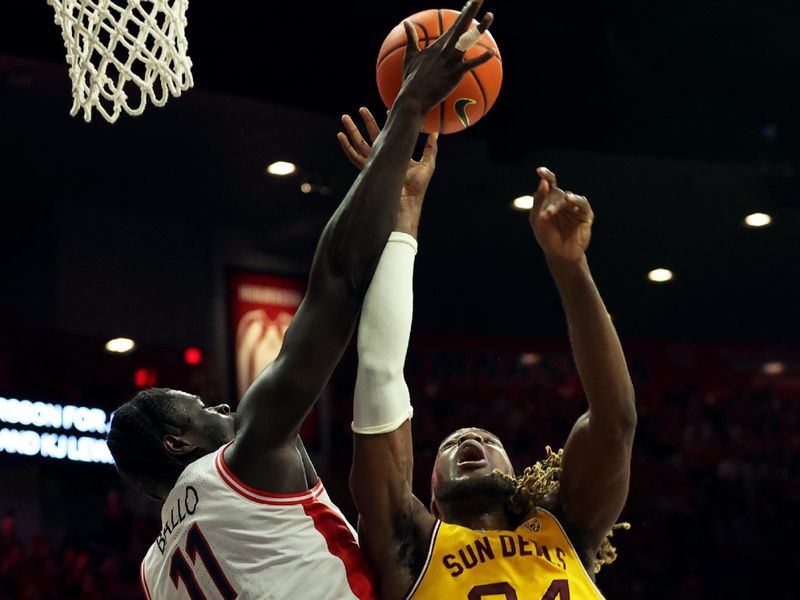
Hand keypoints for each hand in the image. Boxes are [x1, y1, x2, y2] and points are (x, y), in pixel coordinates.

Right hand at [338, 107, 437, 236]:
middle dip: (367, 123)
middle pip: (372, 137)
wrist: (406, 203)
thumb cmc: (418, 187)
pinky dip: (346, 147)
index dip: (388, 124)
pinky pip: (354, 157)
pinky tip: (340, 136)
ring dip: (352, 130)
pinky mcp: (368, 171)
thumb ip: (430, 148)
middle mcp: (383, 159)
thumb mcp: (428, 164)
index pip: (390, 136)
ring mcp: (374, 165)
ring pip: (360, 144)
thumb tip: (435, 133)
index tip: (387, 110)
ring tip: (345, 117)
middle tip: (361, 109)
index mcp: (396, 156)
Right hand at [398, 0, 494, 113]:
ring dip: (479, 28)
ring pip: (468, 40)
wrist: (413, 98)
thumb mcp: (409, 57)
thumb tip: (406, 23)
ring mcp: (451, 60)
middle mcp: (446, 49)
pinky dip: (482, 59)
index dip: (464, 13)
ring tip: (490, 15)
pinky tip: (492, 52)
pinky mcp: (455, 73)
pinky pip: (471, 65)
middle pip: (461, 25)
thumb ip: (411, 38)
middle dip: (471, 10)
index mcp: (438, 45)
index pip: (454, 25)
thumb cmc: (411, 81)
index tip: (472, 3)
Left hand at [529, 167, 593, 262]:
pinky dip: (575, 200)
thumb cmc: (547, 237)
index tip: (540, 170)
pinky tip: (569, 200)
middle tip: (544, 215)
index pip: (549, 184)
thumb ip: (539, 201)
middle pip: (557, 193)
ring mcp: (575, 207)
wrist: (559, 255)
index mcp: (551, 201)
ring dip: (558, 204)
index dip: (546, 175)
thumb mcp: (537, 220)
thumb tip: (543, 182)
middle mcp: (564, 202)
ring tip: (550, 213)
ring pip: (568, 197)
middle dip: (549, 203)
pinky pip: (582, 203)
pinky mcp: (586, 215)